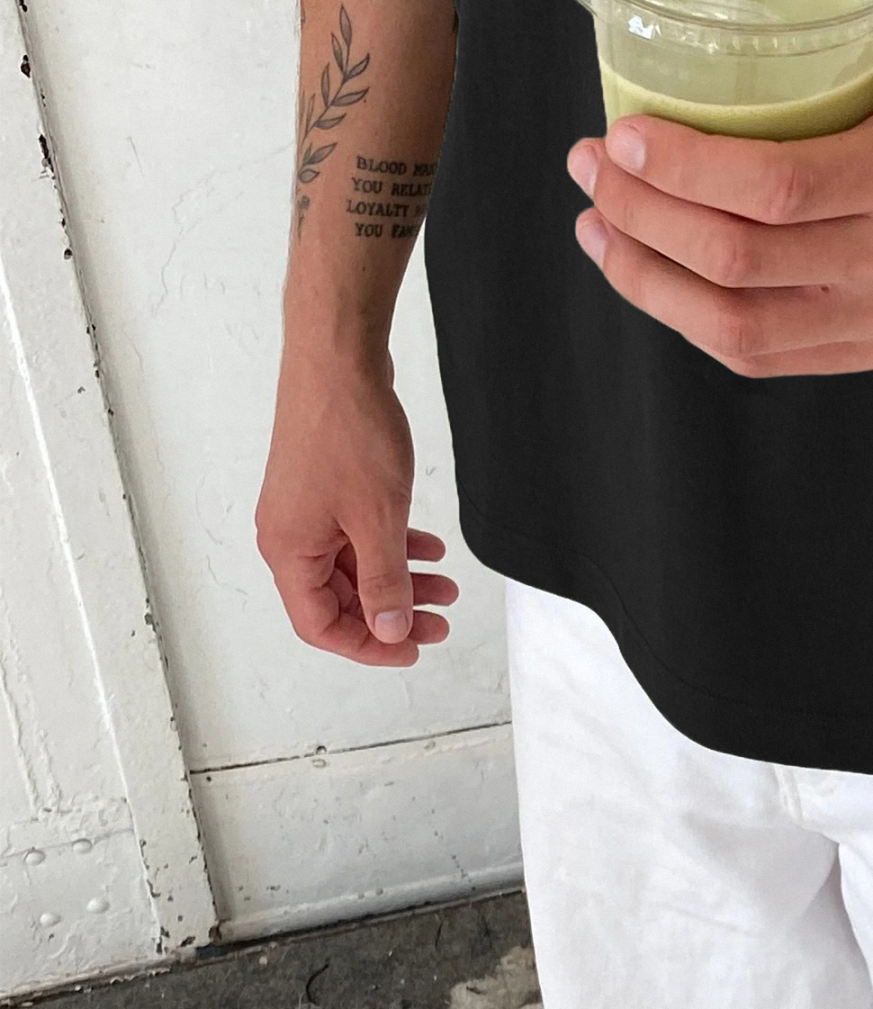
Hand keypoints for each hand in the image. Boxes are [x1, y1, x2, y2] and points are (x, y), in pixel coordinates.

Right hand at [256, 346, 459, 664]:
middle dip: (392, 613)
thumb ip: (385, 579)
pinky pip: (358, 531)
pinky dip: (393, 543)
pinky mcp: (326, 484)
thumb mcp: (378, 517)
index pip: (321, 625)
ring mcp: (307, 509)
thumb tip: (387, 629)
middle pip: (339, 598)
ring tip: (447, 586)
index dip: (367, 645)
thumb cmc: (348, 431)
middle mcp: (290, 536)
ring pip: (355, 563)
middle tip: (440, 622)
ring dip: (400, 577)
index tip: (411, 648)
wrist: (338, 361)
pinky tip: (429, 545)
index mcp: (289, 553)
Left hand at [566, 32, 872, 377]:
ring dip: (647, 278)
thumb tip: (726, 55)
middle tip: (590, 168)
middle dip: (637, 214)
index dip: (678, 166)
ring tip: (600, 231)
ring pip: (734, 323)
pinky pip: (766, 353)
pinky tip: (658, 280)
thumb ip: (837, 71)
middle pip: (733, 257)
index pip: (771, 183)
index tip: (622, 133)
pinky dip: (695, 320)